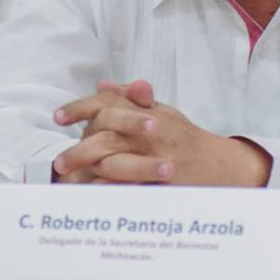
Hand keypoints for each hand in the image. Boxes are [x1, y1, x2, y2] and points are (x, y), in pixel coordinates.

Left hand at [52, 80, 270, 187]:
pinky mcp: (163, 181)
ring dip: (89, 170)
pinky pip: (130, 186)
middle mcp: (150, 131)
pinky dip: (110, 189)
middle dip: (79, 148)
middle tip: (60, 162)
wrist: (221, 165)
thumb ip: (131, 101)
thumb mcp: (162, 113)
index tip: (58, 117)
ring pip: (115, 160)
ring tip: (70, 181)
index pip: (108, 103)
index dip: (80, 108)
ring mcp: (156, 157)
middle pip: (106, 134)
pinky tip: (93, 193)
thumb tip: (103, 85)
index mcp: (147, 112)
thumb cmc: (186, 140)